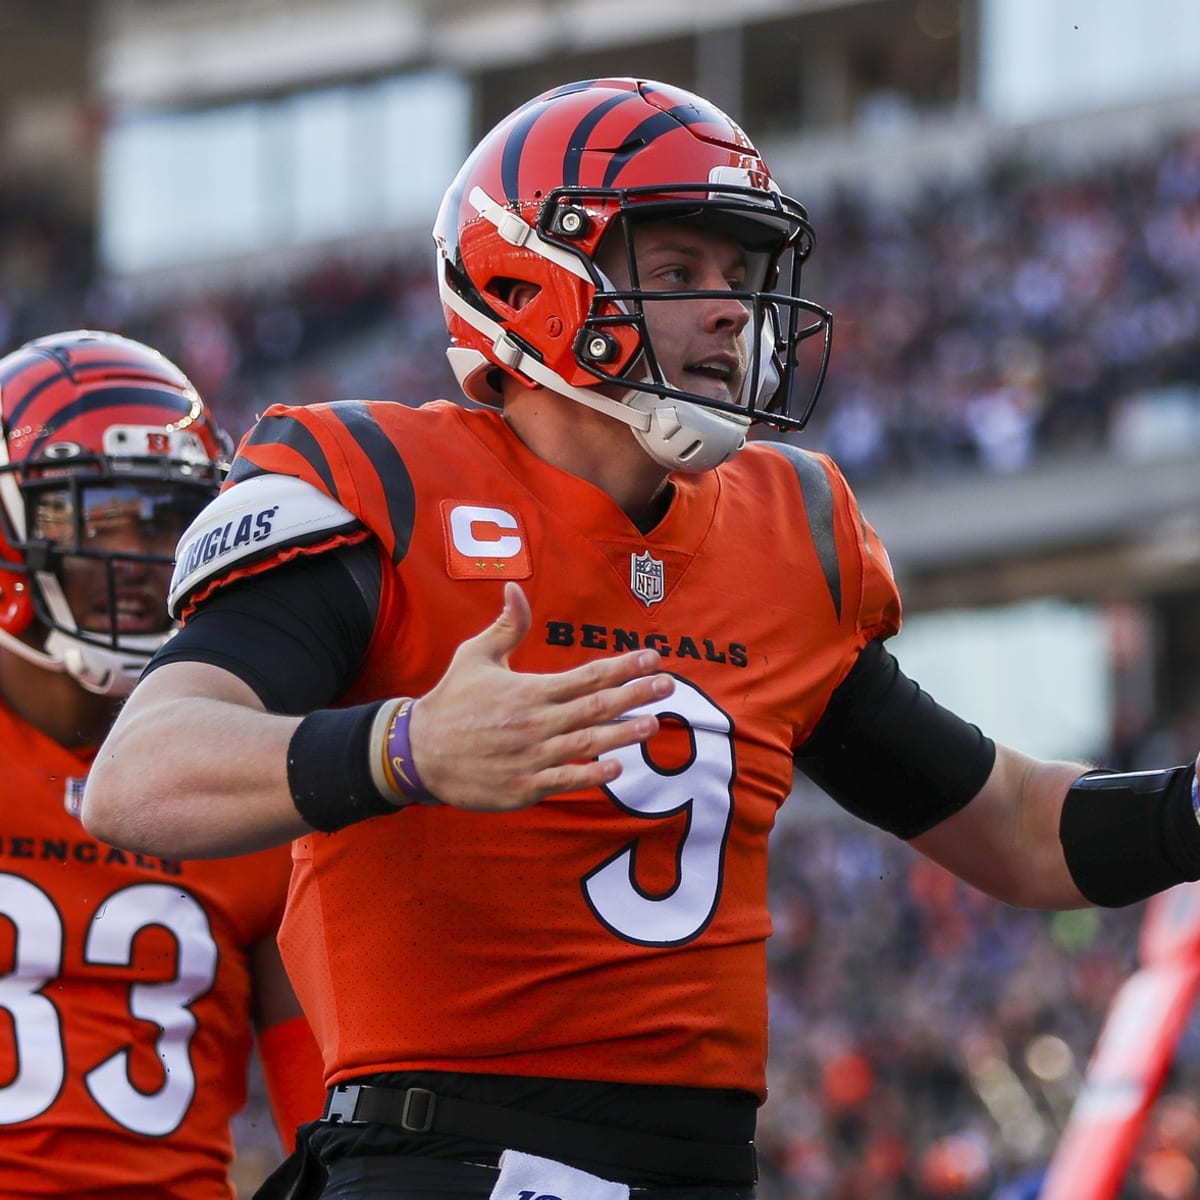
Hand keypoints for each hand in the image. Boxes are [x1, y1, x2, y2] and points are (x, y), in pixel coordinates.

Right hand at [408, 581, 673, 810]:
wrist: (418, 753)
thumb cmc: (451, 702)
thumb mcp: (474, 656)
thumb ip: (506, 626)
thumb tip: (515, 588)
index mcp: (529, 690)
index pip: (587, 675)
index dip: (623, 666)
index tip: (652, 658)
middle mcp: (536, 722)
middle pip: (596, 707)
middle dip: (636, 695)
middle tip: (667, 686)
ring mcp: (531, 756)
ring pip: (588, 744)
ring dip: (623, 734)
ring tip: (653, 724)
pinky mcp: (523, 786)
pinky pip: (564, 780)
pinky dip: (591, 774)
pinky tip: (616, 767)